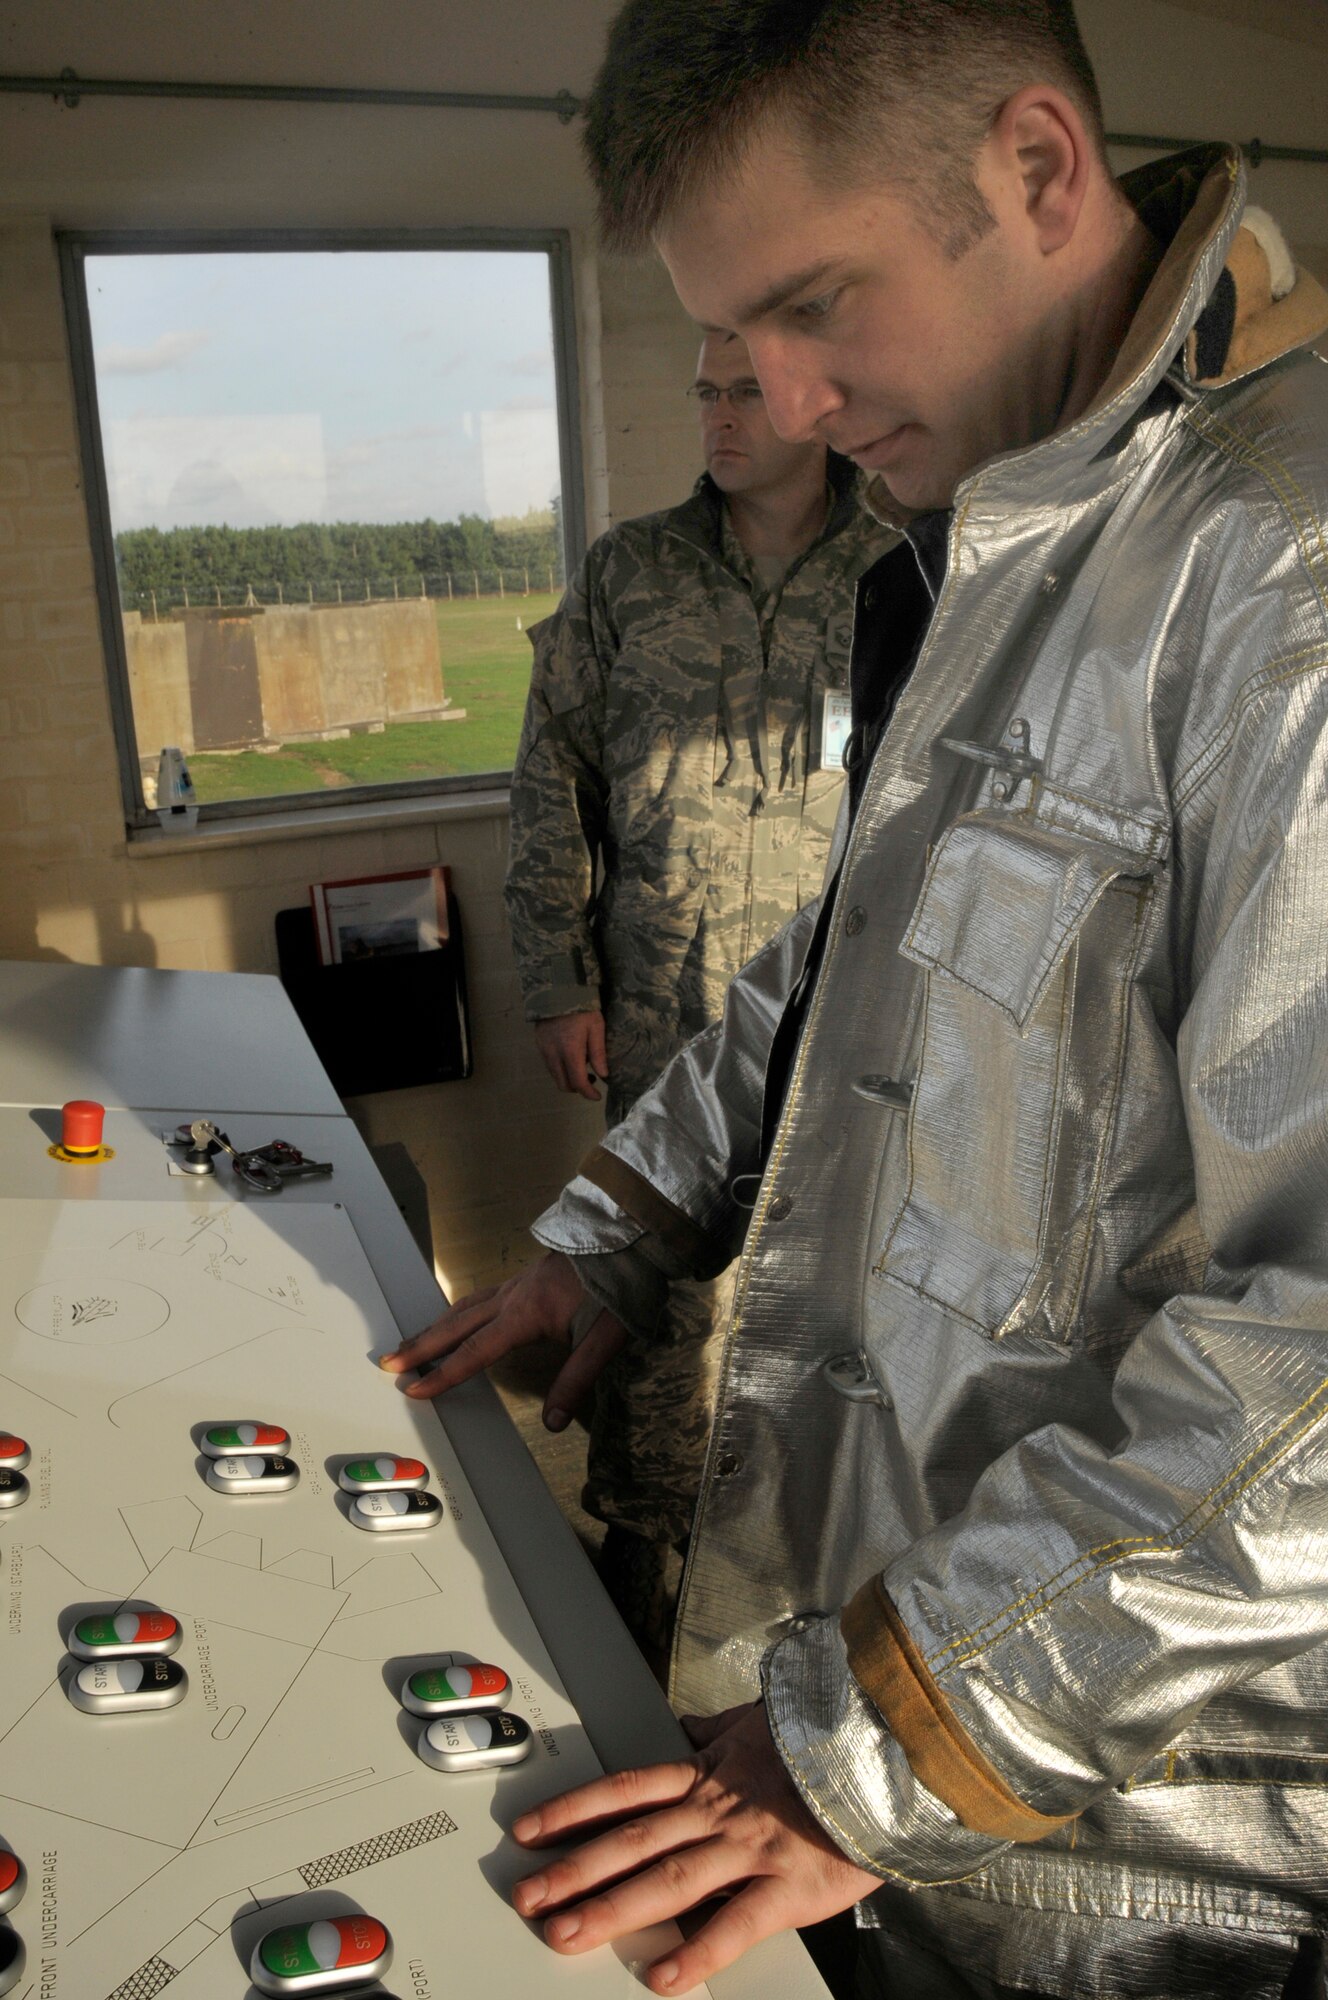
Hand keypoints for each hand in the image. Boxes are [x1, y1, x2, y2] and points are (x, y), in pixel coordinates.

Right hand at [380, 1251, 625, 1428]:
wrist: (628, 1238)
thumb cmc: (619, 1287)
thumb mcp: (605, 1339)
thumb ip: (576, 1380)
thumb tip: (553, 1422)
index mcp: (526, 1313)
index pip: (476, 1350)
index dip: (445, 1373)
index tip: (415, 1389)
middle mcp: (513, 1296)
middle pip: (457, 1325)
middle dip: (421, 1346)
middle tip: (388, 1363)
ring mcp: (517, 1284)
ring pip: (464, 1306)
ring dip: (435, 1327)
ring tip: (410, 1344)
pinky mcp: (526, 1278)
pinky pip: (478, 1296)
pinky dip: (456, 1311)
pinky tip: (456, 1316)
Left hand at [509, 1700, 880, 1992]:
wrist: (891, 1750)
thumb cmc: (828, 1739)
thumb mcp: (760, 1725)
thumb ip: (716, 1734)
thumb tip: (683, 1730)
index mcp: (708, 1775)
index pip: (625, 1791)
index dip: (572, 1810)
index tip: (529, 1831)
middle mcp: (719, 1811)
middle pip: (632, 1840)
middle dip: (573, 1870)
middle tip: (527, 1898)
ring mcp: (751, 1848)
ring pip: (668, 1879)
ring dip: (611, 1908)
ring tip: (566, 1933)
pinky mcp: (790, 1885)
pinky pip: (737, 1924)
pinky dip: (698, 1952)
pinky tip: (662, 1977)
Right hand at [535, 1010, 608, 1100]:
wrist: (557, 990)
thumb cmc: (582, 1008)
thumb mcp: (596, 1027)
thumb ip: (598, 1053)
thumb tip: (603, 1075)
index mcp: (570, 1051)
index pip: (577, 1082)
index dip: (588, 1093)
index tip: (597, 1096)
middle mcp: (553, 1054)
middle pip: (563, 1084)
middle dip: (577, 1088)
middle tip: (590, 1080)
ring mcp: (543, 1050)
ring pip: (554, 1076)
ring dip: (568, 1078)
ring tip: (582, 1068)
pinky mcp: (539, 1044)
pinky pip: (549, 1065)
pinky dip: (560, 1069)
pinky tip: (570, 1058)